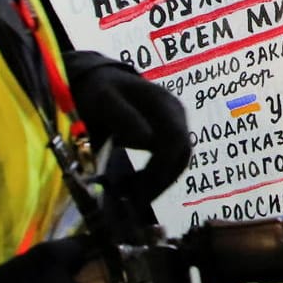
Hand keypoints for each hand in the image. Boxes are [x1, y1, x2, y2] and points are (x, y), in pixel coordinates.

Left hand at [74, 65, 188, 202]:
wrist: (99, 80)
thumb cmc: (100, 91)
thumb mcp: (105, 100)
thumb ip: (124, 117)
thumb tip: (147, 139)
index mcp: (165, 104)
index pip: (176, 141)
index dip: (162, 168)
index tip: (140, 191)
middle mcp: (177, 115)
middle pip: (182, 155)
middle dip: (161, 182)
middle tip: (135, 202)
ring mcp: (175, 125)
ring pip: (178, 162)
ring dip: (158, 183)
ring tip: (132, 197)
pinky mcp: (167, 136)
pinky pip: (170, 161)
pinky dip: (155, 177)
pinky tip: (135, 186)